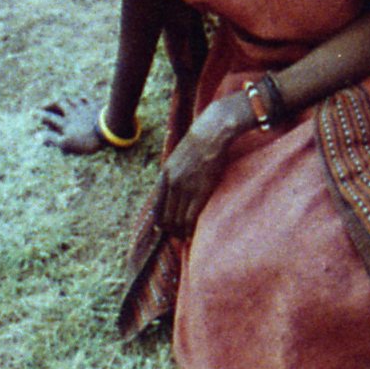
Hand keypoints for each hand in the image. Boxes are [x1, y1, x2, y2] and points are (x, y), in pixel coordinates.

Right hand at [36, 96, 131, 155]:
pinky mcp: (94, 106)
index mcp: (64, 122)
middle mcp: (72, 112)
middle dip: (50, 103)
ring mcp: (84, 108)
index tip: (32, 113)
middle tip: (45, 105)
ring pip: (71, 99)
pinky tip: (79, 99)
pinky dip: (80, 98)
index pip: (49, 117)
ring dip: (64, 100)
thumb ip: (51, 139)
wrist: (108, 130)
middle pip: (59, 103)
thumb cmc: (86, 140)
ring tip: (60, 101)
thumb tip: (36, 136)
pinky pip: (86, 99)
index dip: (40, 115)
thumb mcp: (66, 144)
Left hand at [154, 93, 250, 234]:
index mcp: (164, 175)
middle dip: (171, 228)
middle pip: (166, 215)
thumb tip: (172, 188)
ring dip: (181, 230)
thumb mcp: (177, 158)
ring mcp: (185, 187)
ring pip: (179, 218)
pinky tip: (193, 232)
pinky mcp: (201, 189)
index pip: (157, 206)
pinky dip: (191, 226)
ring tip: (186, 236)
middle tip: (177, 236)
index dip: (160, 220)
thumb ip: (173, 174)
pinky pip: (192, 215)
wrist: (212, 132)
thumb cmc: (199, 143)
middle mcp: (171, 183)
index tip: (164, 228)